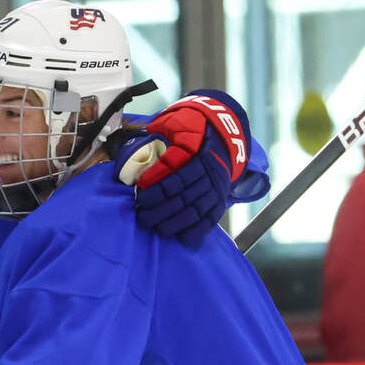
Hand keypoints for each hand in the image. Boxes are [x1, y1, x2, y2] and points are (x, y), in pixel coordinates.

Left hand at [119, 91, 251, 246]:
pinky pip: (208, 221)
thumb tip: (147, 131)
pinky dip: (195, 231)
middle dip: (159, 210)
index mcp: (199, 157)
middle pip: (182, 197)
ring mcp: (215, 192)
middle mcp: (208, 176)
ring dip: (173, 223)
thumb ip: (167, 130)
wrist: (224, 148)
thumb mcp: (182, 128)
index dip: (157, 187)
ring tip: (155, 228)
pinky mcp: (218, 206)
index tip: (140, 194)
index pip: (176, 176)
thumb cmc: (193, 141)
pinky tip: (181, 237)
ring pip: (193, 211)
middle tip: (142, 217)